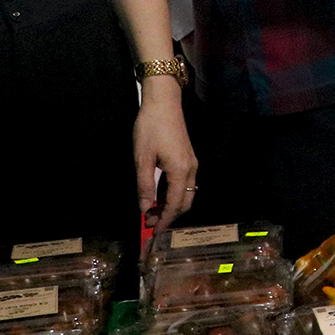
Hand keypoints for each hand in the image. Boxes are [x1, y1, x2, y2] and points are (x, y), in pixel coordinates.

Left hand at [135, 78, 197, 223]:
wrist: (163, 102)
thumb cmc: (150, 128)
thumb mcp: (142, 159)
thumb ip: (144, 186)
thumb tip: (145, 209)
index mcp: (180, 171)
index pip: (175, 205)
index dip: (165, 221)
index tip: (154, 232)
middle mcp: (191, 170)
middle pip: (185, 202)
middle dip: (169, 215)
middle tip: (150, 222)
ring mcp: (191, 163)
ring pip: (186, 193)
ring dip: (170, 205)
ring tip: (151, 211)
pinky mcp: (187, 158)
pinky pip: (184, 183)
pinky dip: (172, 194)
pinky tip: (158, 195)